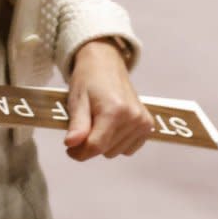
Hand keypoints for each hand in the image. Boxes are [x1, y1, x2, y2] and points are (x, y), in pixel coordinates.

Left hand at [64, 38, 153, 159]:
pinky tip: (111, 127)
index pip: (95, 146)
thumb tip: (71, 143)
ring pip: (115, 152)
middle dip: (90, 144)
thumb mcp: (77, 101)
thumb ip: (77, 124)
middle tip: (85, 125)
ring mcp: (143, 122)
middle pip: (105, 151)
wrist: (106, 65)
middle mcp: (133, 118)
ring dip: (103, 143)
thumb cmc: (88, 81)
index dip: (79, 152)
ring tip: (98, 122)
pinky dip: (116, 143)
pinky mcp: (147, 125)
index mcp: (115, 111)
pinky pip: (128, 149)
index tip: (69, 148)